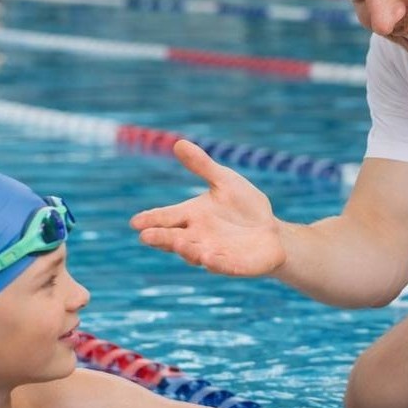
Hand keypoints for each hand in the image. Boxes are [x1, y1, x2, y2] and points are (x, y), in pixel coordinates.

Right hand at [130, 140, 285, 275]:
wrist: (271, 232)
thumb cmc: (243, 206)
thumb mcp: (224, 181)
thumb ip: (202, 165)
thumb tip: (178, 142)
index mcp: (191, 215)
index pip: (166, 217)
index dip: (151, 219)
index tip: (135, 221)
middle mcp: (197, 237)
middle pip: (174, 238)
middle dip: (161, 238)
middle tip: (145, 236)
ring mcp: (214, 253)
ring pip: (195, 253)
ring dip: (185, 249)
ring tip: (176, 242)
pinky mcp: (234, 265)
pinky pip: (223, 265)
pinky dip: (216, 263)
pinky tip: (208, 260)